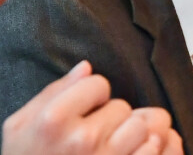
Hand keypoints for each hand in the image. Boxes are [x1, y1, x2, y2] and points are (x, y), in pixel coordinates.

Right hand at [2, 61, 183, 154]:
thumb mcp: (21, 126)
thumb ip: (54, 91)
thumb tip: (86, 67)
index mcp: (55, 120)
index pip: (99, 84)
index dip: (91, 98)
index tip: (80, 115)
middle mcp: (82, 139)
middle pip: (122, 107)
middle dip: (110, 119)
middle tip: (91, 139)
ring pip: (139, 128)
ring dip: (128, 137)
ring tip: (107, 150)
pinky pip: (151, 151)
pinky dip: (142, 153)